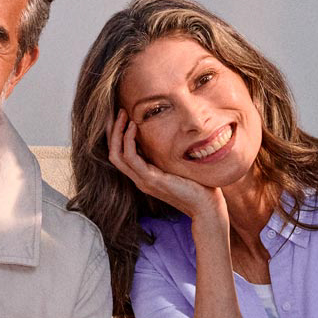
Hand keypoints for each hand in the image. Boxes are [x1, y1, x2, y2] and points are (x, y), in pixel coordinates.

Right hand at [108, 111, 226, 227]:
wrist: (206, 206)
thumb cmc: (197, 186)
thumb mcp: (178, 166)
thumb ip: (168, 155)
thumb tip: (167, 135)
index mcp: (144, 176)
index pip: (120, 154)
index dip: (116, 134)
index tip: (122, 115)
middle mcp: (139, 179)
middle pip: (113, 153)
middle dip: (112, 130)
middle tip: (117, 110)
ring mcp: (143, 180)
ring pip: (117, 155)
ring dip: (118, 132)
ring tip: (124, 114)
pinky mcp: (151, 180)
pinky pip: (131, 158)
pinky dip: (129, 140)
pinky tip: (134, 126)